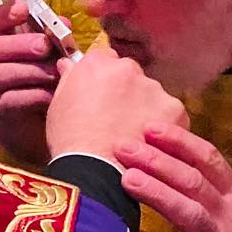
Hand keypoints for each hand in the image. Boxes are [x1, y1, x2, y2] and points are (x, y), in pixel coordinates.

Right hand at [0, 0, 60, 163]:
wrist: (41, 135)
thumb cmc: (42, 91)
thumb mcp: (49, 61)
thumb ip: (53, 41)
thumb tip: (64, 22)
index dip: (4, 13)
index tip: (24, 9)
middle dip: (18, 44)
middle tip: (44, 46)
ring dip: (29, 71)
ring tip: (55, 72)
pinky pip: (9, 101)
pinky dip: (33, 95)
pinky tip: (52, 96)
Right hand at [45, 43, 187, 162]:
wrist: (97, 172)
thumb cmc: (71, 141)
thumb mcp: (57, 106)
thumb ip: (68, 78)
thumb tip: (68, 64)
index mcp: (98, 64)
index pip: (105, 59)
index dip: (103, 78)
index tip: (101, 95)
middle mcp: (129, 69)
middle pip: (131, 75)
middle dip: (127, 92)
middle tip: (115, 119)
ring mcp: (154, 89)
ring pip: (152, 95)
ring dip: (146, 108)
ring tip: (132, 136)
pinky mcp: (174, 111)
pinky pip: (169, 115)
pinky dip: (163, 127)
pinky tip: (149, 144)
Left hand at [116, 125, 231, 231]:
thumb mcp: (220, 213)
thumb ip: (197, 186)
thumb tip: (155, 150)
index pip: (209, 159)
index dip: (179, 142)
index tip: (148, 128)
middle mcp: (230, 218)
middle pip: (195, 183)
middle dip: (158, 162)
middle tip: (125, 149)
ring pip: (191, 215)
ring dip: (158, 195)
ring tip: (127, 180)